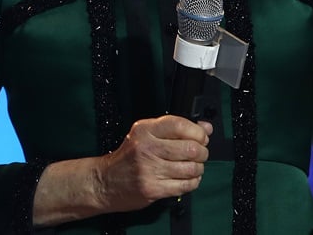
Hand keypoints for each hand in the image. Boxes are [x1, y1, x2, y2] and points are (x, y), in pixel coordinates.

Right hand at [93, 116, 212, 210]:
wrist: (106, 181)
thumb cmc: (129, 157)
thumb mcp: (146, 135)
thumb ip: (175, 130)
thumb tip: (206, 128)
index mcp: (144, 130)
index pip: (179, 125)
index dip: (197, 132)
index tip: (202, 136)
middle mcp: (146, 147)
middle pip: (190, 148)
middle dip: (202, 152)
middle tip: (198, 154)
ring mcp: (150, 169)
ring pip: (191, 168)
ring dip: (198, 168)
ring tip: (191, 167)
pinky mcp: (154, 188)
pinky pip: (186, 185)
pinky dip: (193, 182)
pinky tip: (187, 178)